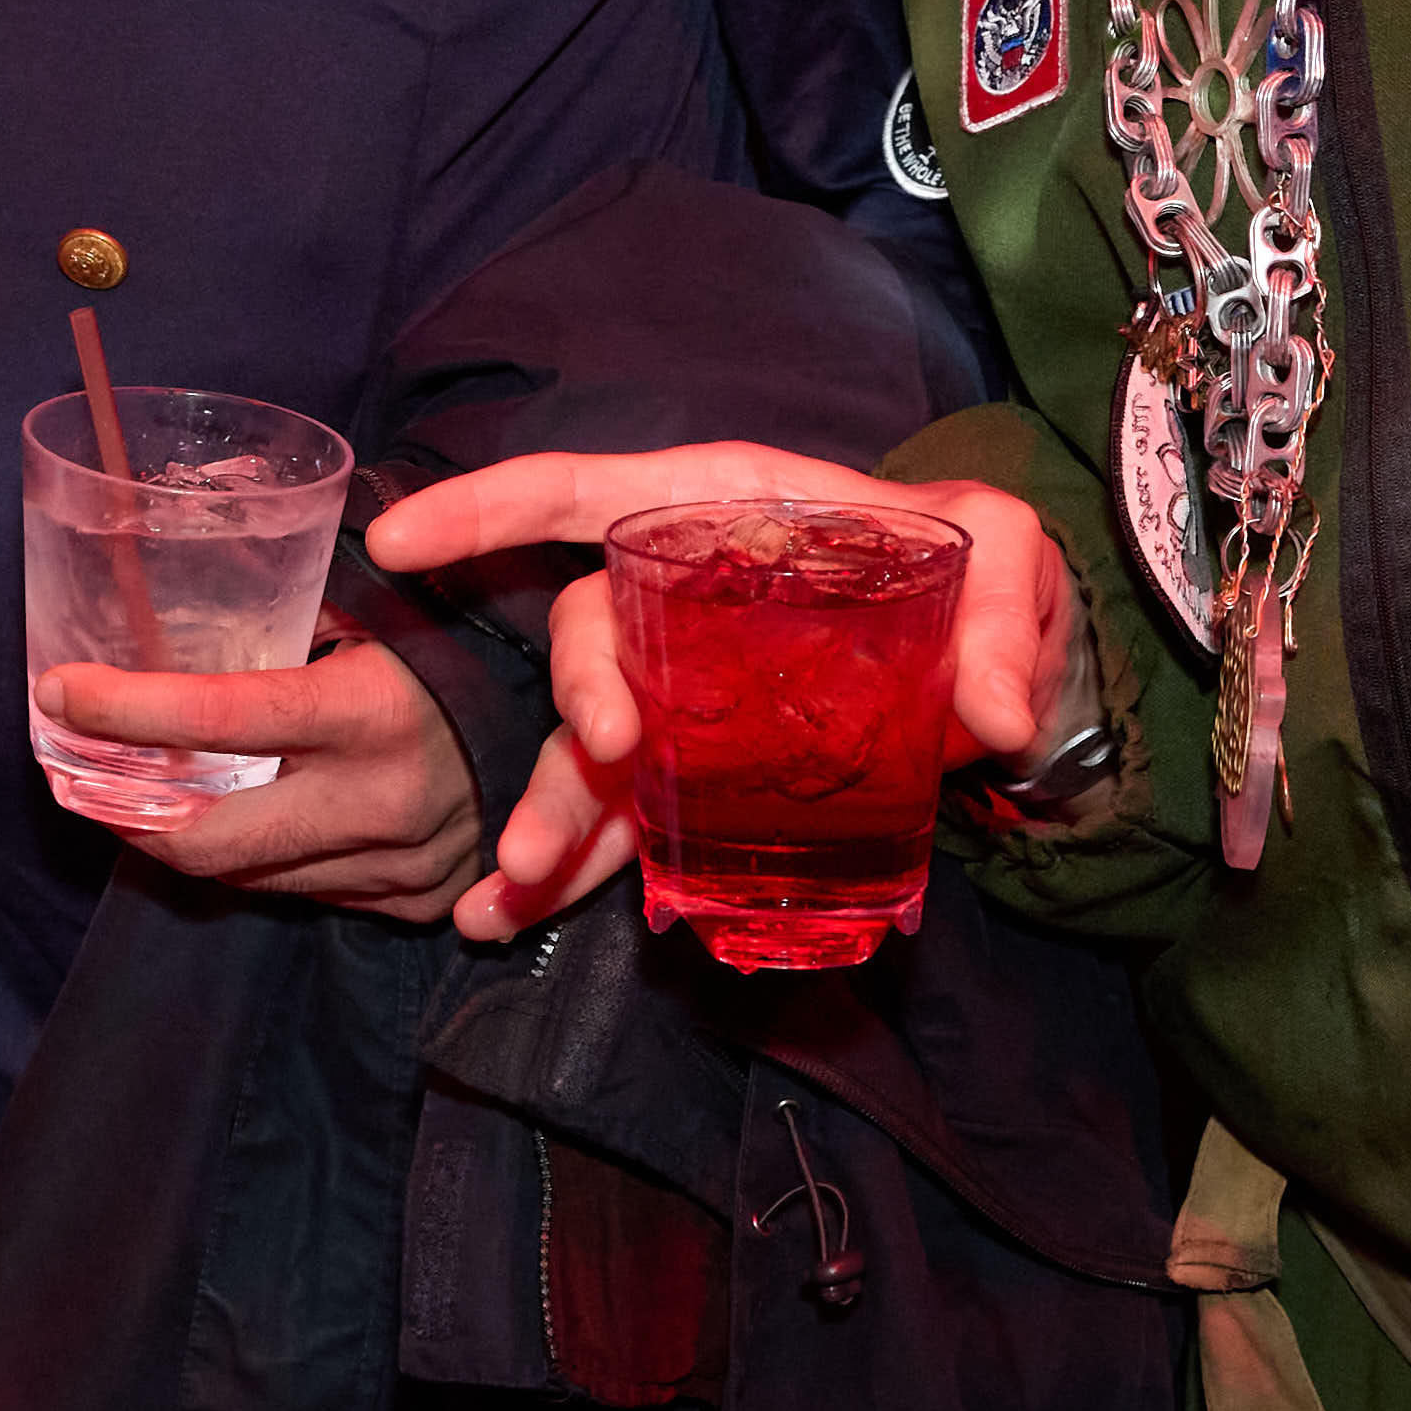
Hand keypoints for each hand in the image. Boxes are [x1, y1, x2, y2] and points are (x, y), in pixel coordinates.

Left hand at [43, 637, 482, 917]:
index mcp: (368, 711)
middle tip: (76, 774)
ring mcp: (401, 866)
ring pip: (251, 876)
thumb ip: (304, 612)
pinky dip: (262, 859)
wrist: (592, 716)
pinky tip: (239, 818)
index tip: (57, 692)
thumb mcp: (390, 603)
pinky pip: (308, 893)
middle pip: (209, 841)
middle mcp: (381, 801)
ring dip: (186, 841)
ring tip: (143, 796)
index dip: (125, 710)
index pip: (217, 721)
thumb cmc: (470, 636)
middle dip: (125, 814)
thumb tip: (185, 599)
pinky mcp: (418, 903)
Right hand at [362, 447, 1077, 948]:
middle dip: (576, 699)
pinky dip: (577, 867)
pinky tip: (511, 916)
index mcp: (726, 512)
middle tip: (609, 757)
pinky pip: (625, 818)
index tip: (399, 540)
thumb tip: (997, 712)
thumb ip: (1006, 615)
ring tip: (511, 891)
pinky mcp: (703, 774)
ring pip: (589, 746)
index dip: (488, 509)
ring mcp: (685, 694)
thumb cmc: (984, 575)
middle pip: (587, 634)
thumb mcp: (1011, 558)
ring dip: (549, 812)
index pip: (580, 494)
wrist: (1003, 666)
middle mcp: (681, 599)